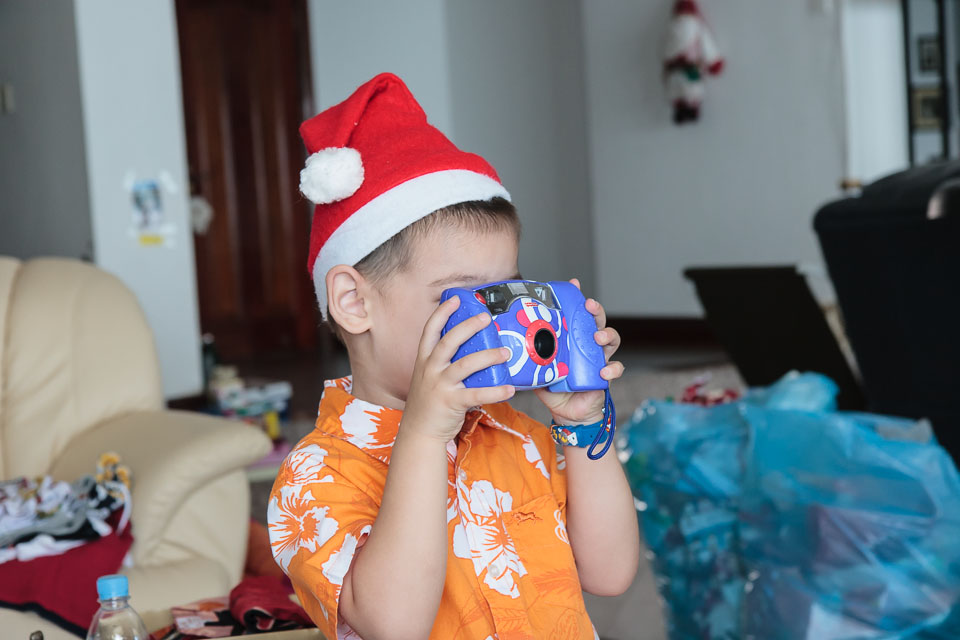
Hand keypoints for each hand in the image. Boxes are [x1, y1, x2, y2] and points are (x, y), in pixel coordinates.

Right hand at [402, 296, 515, 441]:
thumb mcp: (429, 376)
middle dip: (468, 327)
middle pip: (448, 341)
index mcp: (424, 360)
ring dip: (487, 356)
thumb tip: (473, 347)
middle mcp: (430, 369)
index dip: (442, 313)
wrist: (419, 432)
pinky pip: (476, 395)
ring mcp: (440, 386)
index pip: (430, 330)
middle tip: (486, 318)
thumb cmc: (429, 402)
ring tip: (505, 353)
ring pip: (465, 365)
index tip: (455, 299)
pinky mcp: (451, 402)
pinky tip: (509, 389)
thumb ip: (446, 362)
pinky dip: (495, 391)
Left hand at [535, 278, 623, 425]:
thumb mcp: (538, 372)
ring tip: (598, 337)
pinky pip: (615, 368)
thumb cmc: (555, 389)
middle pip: (597, 321)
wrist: (568, 414)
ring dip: (607, 335)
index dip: (577, 298)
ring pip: (611, 339)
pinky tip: (604, 370)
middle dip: (595, 311)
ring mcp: (599, 358)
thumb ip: (528, 360)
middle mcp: (587, 345)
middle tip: (588, 306)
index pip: (577, 315)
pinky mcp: (606, 375)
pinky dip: (612, 368)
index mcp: (572, 340)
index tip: (574, 284)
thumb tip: (509, 348)